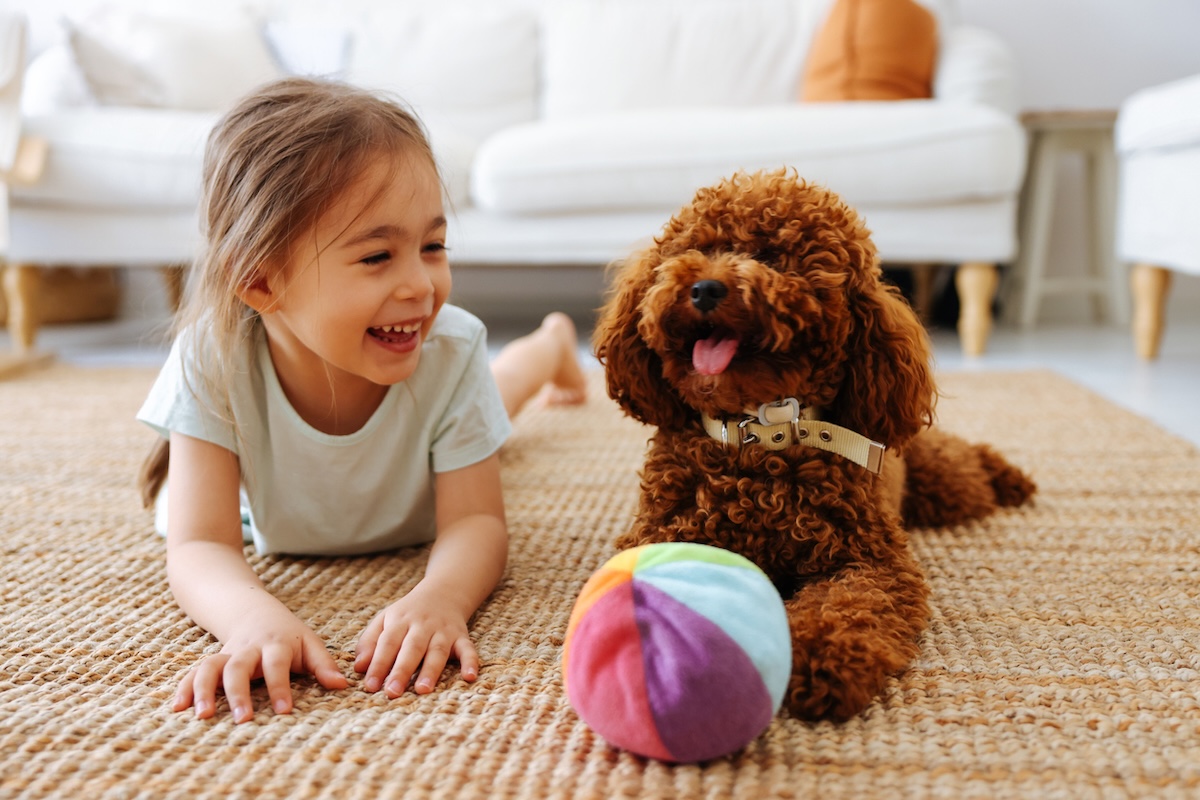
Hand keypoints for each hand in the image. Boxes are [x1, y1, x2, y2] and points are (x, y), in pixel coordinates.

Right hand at [173, 612, 347, 722]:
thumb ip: (324, 664)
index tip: (285, 712)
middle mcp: (248, 649)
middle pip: (239, 666)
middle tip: (242, 720)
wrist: (253, 610)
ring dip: (205, 690)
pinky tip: (177, 708)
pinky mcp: (212, 661)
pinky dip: (185, 688)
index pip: (277, 665)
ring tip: (202, 715)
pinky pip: (195, 672)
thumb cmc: (288, 635)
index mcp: (276, 644)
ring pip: (211, 667)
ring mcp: (227, 654)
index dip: (280, 688)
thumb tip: (342, 686)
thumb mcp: (310, 642)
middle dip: (239, 693)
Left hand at [354, 585, 478, 696]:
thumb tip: (359, 668)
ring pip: (437, 651)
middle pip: (412, 648)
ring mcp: (444, 631)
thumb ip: (369, 642)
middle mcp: (423, 625)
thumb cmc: (408, 614)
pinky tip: (469, 677)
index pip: (387, 643)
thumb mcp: (385, 620)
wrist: (443, 593)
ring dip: (431, 670)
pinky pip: (468, 649)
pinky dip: (470, 662)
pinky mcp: (461, 636)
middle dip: (402, 670)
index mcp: (400, 621)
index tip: (370, 686)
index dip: (378, 664)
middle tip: (392, 692)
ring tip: (422, 690)